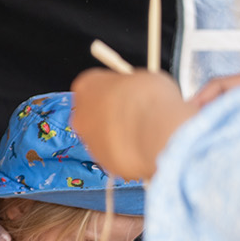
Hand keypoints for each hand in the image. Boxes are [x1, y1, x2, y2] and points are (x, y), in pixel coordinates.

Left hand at [68, 69, 192, 180]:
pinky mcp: (103, 162)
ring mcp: (90, 142)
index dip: (114, 90)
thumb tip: (135, 90)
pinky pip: (115, 155)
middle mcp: (81, 116)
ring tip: (143, 133)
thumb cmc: (150, 100)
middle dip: (113, 115)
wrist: (158, 134)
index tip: (128, 93)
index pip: (94, 86)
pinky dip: (127, 153)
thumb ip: (129, 86)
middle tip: (136, 114)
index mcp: (86, 86)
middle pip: (95, 114)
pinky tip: (144, 147)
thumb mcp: (142, 78)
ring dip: (119, 136)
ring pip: (103, 137)